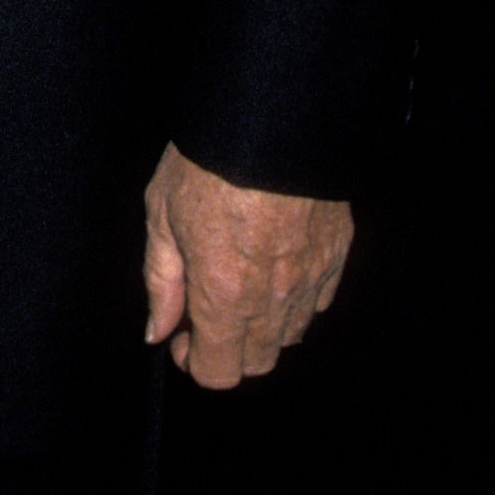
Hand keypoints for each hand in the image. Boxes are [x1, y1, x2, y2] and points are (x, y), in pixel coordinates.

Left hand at [143, 142, 351, 386]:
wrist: (273, 121)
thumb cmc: (209, 161)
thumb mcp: (161, 216)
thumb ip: (161, 283)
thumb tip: (157, 330)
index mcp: (225, 294)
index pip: (219, 372)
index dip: (194, 362)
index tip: (181, 337)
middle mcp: (274, 299)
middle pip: (257, 364)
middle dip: (227, 350)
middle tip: (204, 311)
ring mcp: (312, 280)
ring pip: (289, 337)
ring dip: (260, 328)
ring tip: (237, 286)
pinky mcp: (337, 257)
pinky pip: (316, 304)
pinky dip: (294, 301)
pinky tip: (271, 269)